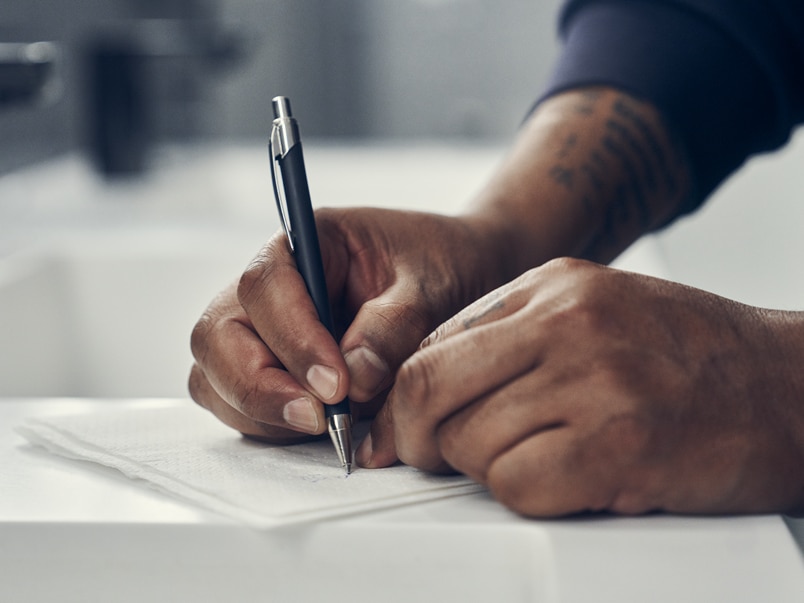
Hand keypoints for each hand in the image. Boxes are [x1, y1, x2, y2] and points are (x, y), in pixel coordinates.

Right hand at [189, 208, 508, 442]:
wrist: (454, 281)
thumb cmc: (439, 267)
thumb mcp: (431, 284)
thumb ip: (393, 324)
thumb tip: (355, 376)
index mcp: (305, 243)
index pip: (265, 285)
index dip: (292, 339)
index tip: (336, 385)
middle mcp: (271, 287)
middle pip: (218, 333)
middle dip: (259, 385)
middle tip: (319, 419)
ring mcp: (262, 331)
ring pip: (216, 374)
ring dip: (261, 411)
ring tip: (329, 425)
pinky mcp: (269, 371)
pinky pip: (237, 403)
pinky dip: (267, 424)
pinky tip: (319, 426)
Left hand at [361, 258, 803, 515]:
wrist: (787, 385)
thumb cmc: (685, 356)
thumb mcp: (591, 313)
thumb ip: (508, 340)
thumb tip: (422, 393)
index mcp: (552, 286)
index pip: (430, 345)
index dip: (399, 400)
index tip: (391, 432)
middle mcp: (568, 323)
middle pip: (429, 390)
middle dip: (412, 439)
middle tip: (427, 459)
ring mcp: (595, 380)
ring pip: (469, 444)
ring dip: (484, 469)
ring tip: (537, 459)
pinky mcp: (620, 445)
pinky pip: (516, 486)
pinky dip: (525, 495)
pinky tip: (567, 480)